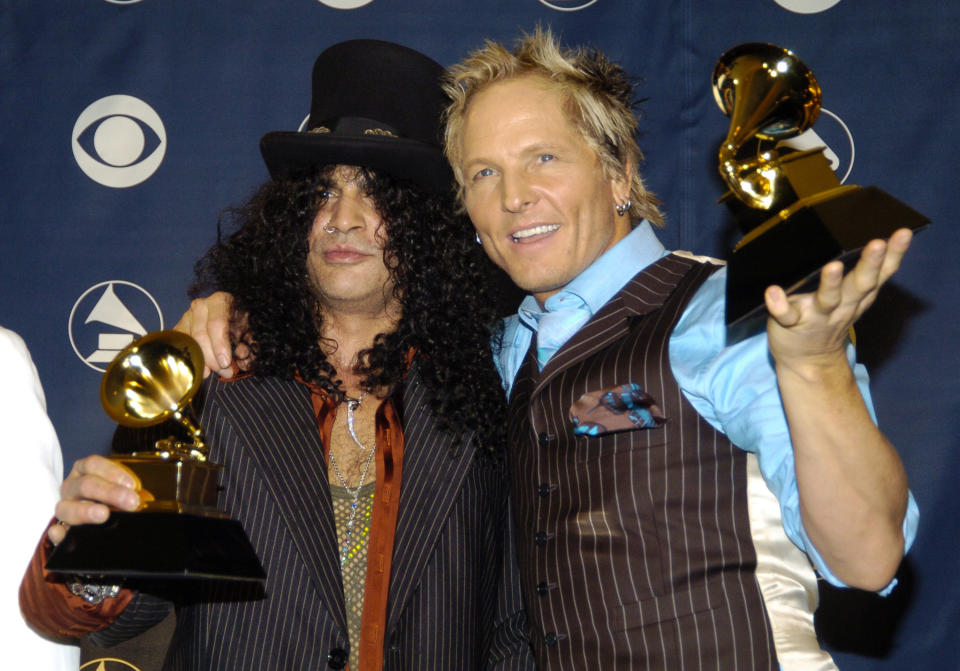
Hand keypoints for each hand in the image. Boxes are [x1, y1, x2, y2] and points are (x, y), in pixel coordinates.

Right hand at [48, 455, 145, 545]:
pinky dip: (57, 533)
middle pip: (86, 485)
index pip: (93, 464)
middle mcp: (72, 487)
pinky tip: (62, 534)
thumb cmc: (110, 496)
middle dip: (110, 492)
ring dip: (85, 511)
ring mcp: (64, 507)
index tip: (132, 484)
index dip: (112, 472)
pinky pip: (54, 531)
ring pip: (67, 507)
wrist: (92, 512)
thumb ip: (126, 489)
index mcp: (84, 471)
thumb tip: (140, 498)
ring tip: (103, 514)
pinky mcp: (59, 529)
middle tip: (131, 502)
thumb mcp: (118, 486)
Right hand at [173, 291, 242, 377]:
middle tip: (224, 372)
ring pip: (188, 341)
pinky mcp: (180, 326)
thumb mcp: (250, 332)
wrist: (232, 317)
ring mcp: (188, 316)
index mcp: (221, 302)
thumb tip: (242, 354)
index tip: (225, 362)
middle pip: (201, 335)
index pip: (216, 324)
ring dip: (200, 360)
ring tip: (211, 373)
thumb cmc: (242, 324)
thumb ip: (248, 343)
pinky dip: (187, 358)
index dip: (220, 345)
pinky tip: (197, 369)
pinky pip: (179, 344)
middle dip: (212, 358)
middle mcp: (201, 306)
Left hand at [764, 228, 911, 372]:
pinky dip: (779, 304)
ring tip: (833, 266)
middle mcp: (843, 305)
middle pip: (860, 285)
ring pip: (828, 300)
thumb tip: (874, 235)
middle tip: (877, 243)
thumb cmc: (829, 318)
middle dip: (870, 265)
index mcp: (859, 295)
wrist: (808, 360)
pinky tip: (772, 292)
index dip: (894, 254)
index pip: (882, 273)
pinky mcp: (792, 323)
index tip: (902, 233)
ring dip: (831, 284)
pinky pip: (786, 315)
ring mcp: (817, 315)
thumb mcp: (854, 298)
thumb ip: (866, 274)